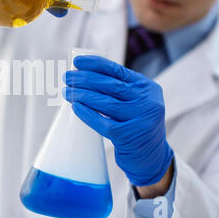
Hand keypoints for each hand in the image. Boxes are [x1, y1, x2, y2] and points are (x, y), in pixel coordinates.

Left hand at [63, 56, 173, 186]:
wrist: (151, 156)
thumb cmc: (135, 124)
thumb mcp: (135, 101)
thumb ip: (118, 89)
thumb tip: (82, 74)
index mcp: (147, 87)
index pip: (118, 70)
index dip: (95, 64)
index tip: (77, 62)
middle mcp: (147, 101)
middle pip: (110, 85)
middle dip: (85, 79)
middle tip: (67, 77)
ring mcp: (140, 118)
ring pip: (105, 103)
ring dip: (82, 95)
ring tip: (67, 92)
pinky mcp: (130, 135)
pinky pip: (103, 123)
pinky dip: (87, 114)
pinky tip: (75, 107)